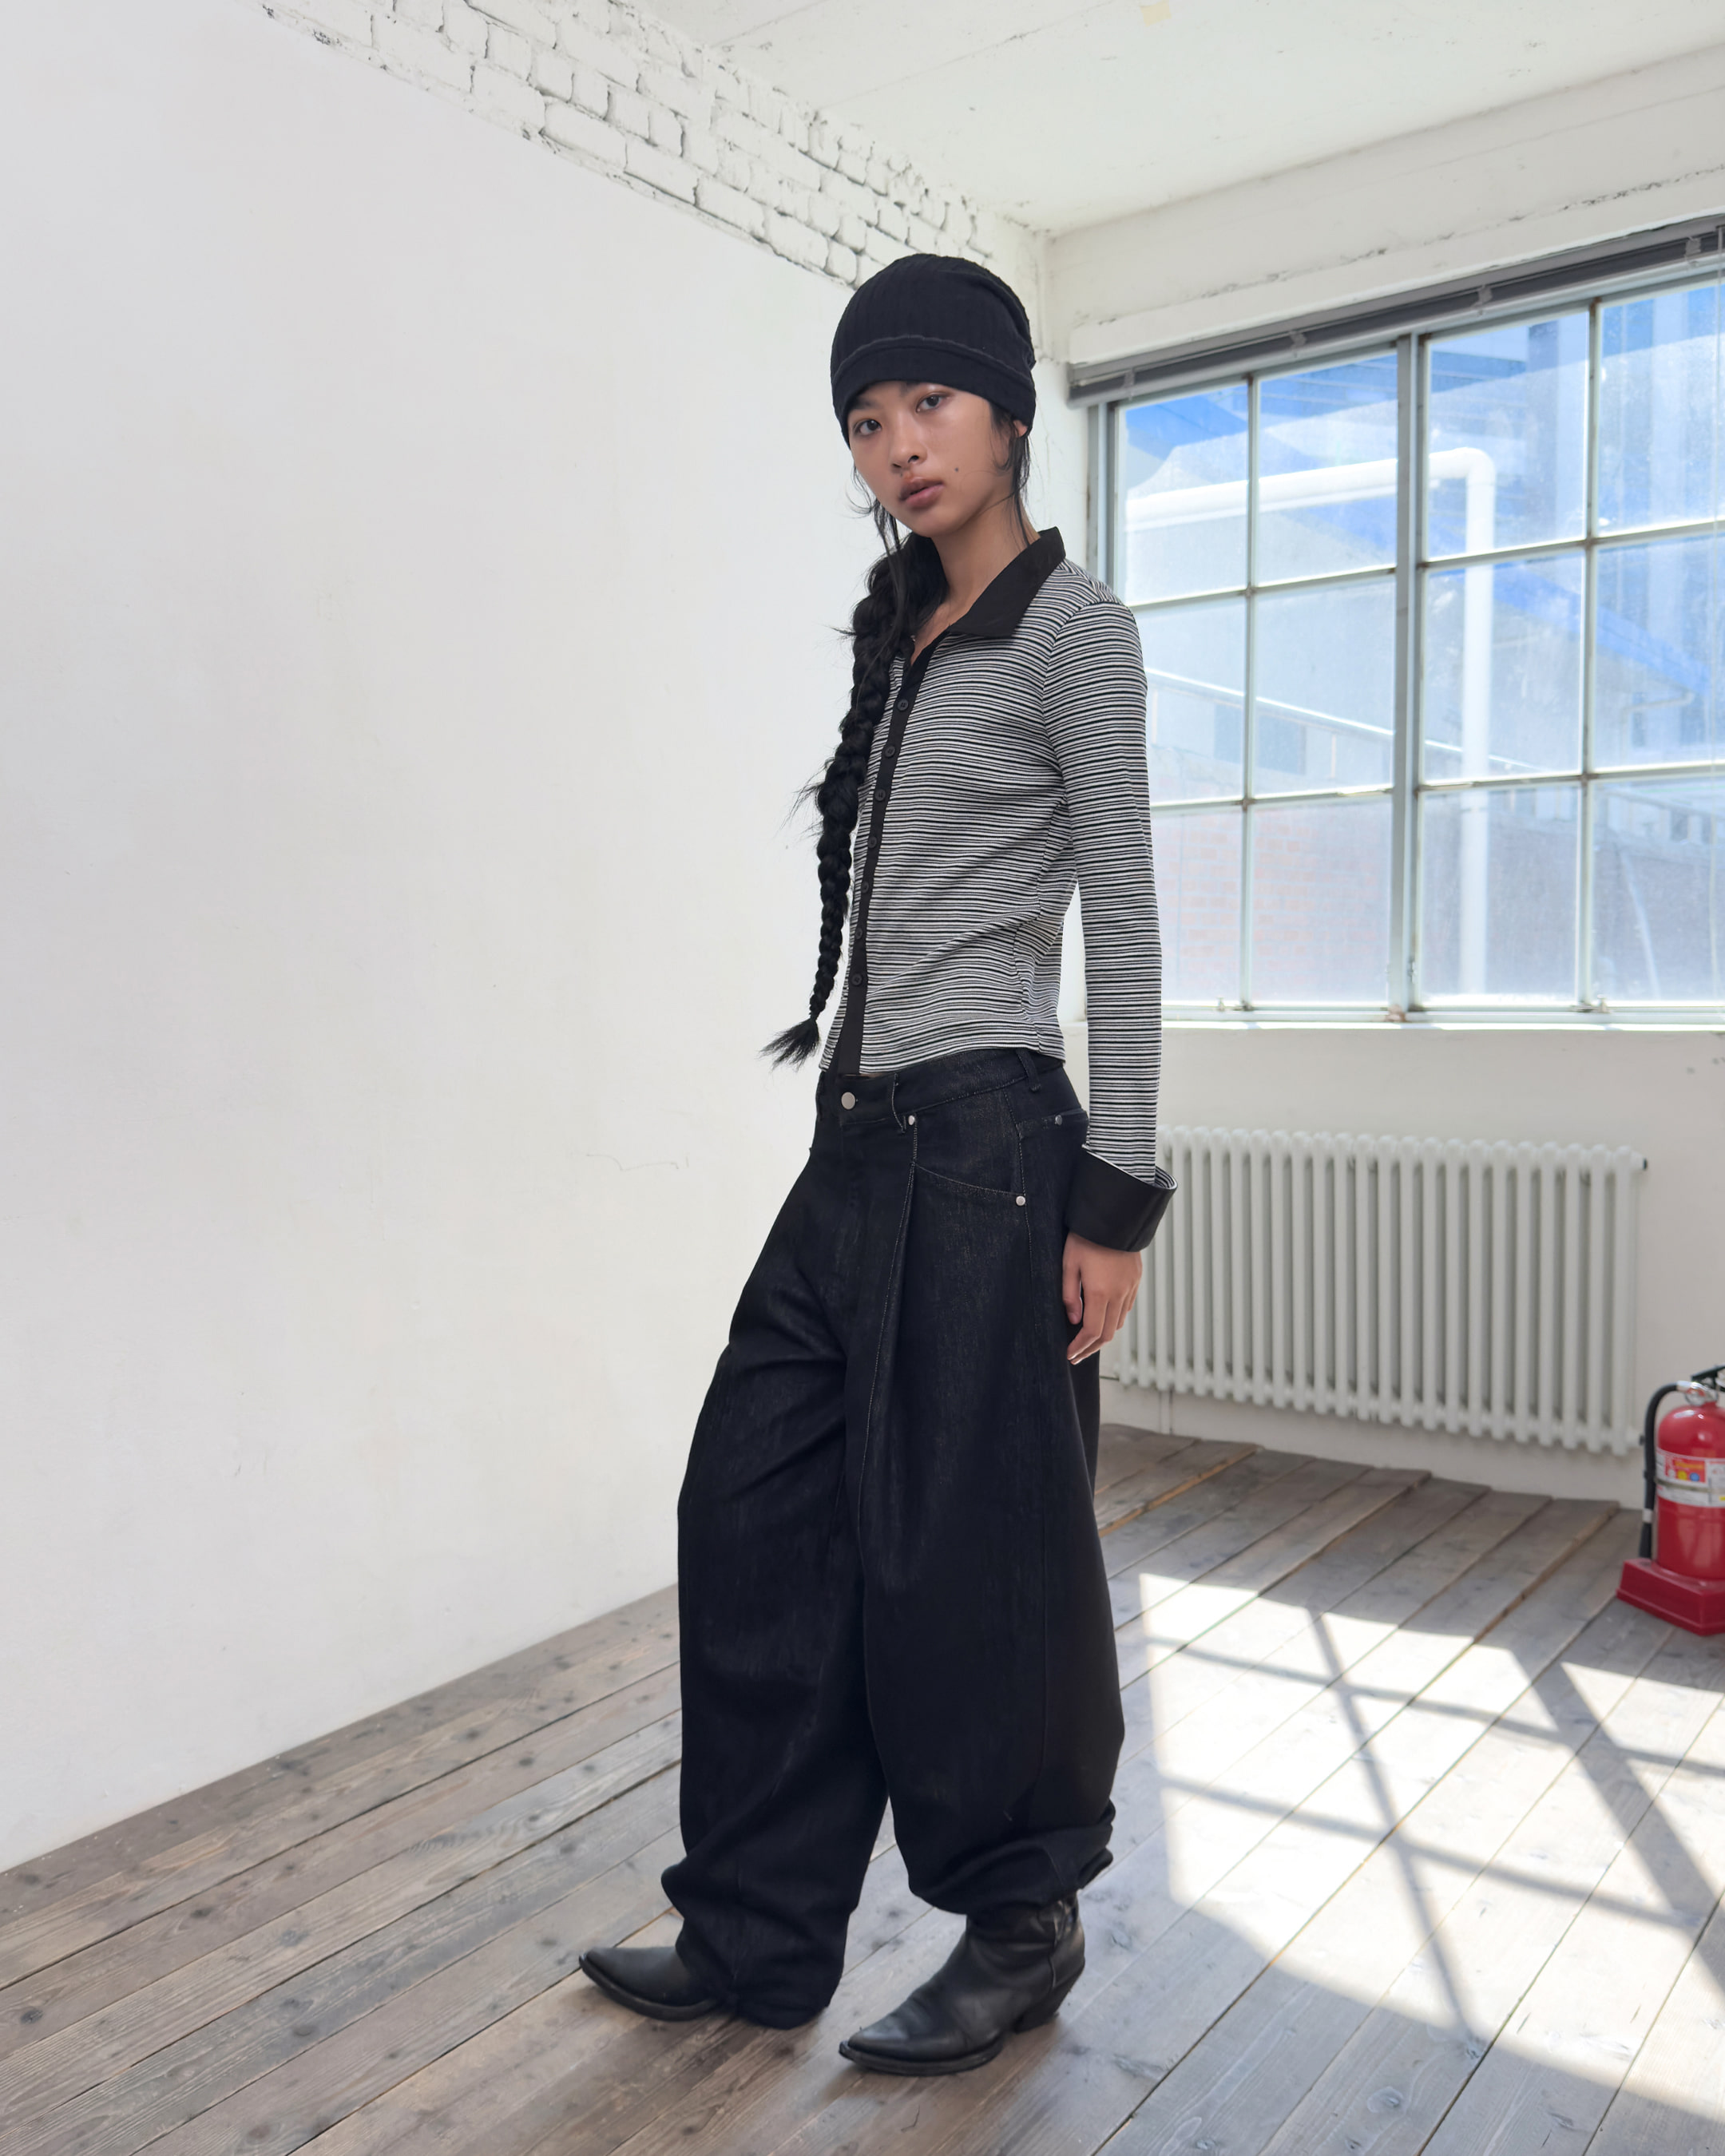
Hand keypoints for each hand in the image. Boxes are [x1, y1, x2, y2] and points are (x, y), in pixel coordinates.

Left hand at [1062, 1232, 1141, 1363]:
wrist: (1114, 1216)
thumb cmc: (1085, 1238)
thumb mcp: (1069, 1264)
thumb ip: (1070, 1295)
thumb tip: (1074, 1320)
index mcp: (1100, 1292)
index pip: (1092, 1332)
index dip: (1080, 1347)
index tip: (1070, 1354)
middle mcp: (1119, 1294)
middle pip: (1108, 1333)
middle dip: (1091, 1348)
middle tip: (1077, 1355)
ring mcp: (1130, 1287)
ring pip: (1119, 1322)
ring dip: (1104, 1335)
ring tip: (1087, 1339)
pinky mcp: (1136, 1280)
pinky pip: (1127, 1307)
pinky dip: (1115, 1318)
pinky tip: (1103, 1317)